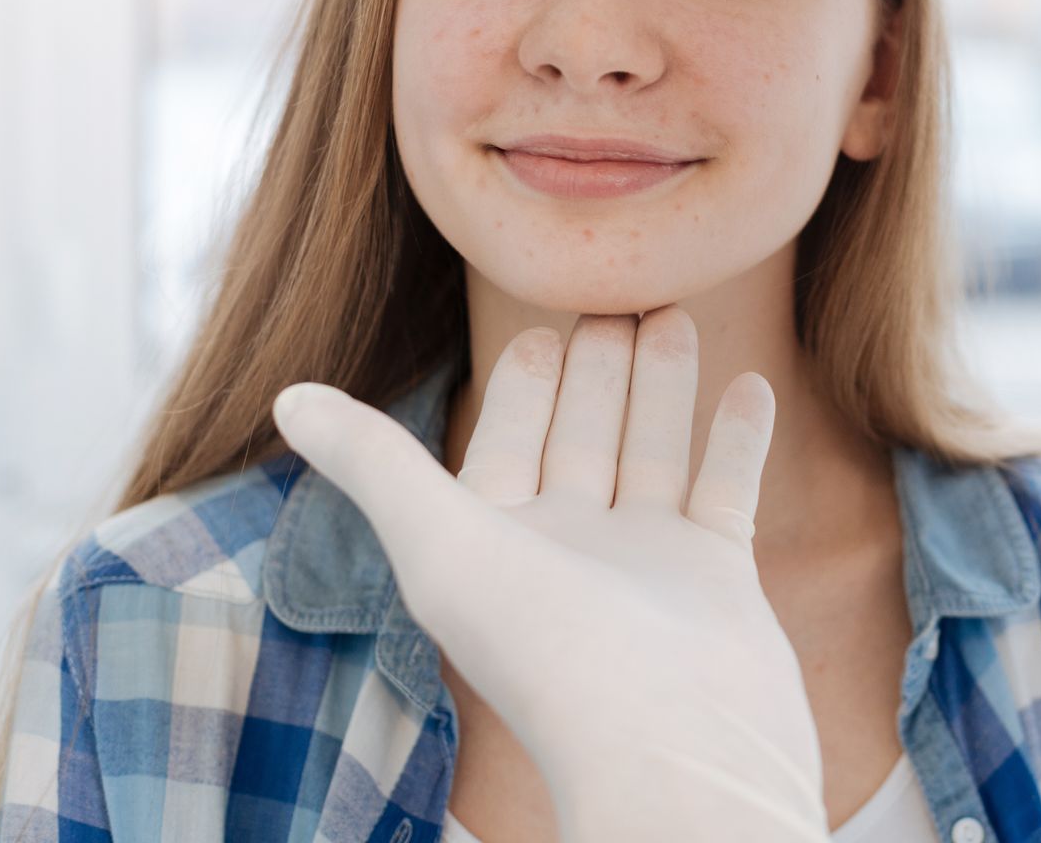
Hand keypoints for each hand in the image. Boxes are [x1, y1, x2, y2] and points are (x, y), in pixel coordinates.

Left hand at [270, 308, 827, 842]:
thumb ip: (374, 463)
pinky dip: (736, 437)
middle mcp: (571, 553)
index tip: (539, 320)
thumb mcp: (443, 542)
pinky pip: (726, 489)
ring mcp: (649, 566)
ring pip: (653, 451)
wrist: (673, 746)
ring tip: (675, 312)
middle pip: (584, 437)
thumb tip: (289, 396)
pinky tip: (752, 384)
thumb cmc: (550, 655)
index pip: (505, 443)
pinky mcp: (718, 577)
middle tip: (619, 293)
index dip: (518, 385)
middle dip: (598, 369)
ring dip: (663, 384)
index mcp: (498, 547)